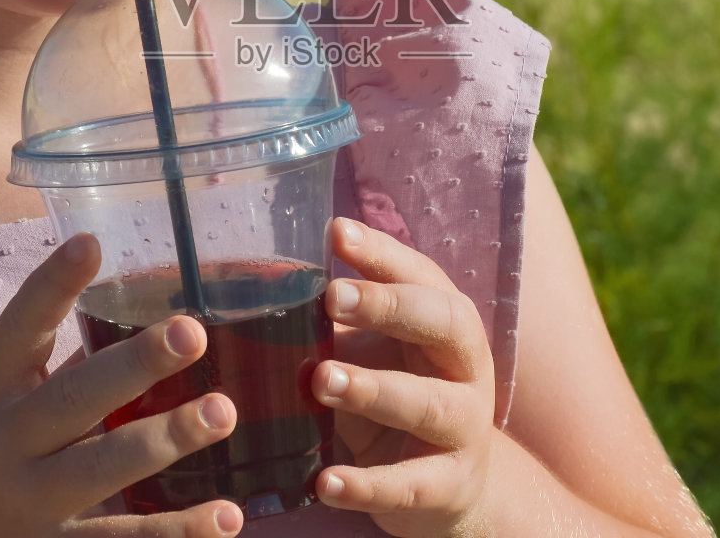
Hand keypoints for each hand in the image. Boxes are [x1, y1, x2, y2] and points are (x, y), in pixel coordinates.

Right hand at [0, 233, 245, 537]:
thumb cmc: (17, 454)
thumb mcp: (25, 403)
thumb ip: (83, 365)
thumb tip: (175, 308)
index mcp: (2, 391)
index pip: (18, 330)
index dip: (50, 286)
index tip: (90, 242)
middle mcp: (12, 442)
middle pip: (71, 399)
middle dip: (133, 365)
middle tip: (192, 333)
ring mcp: (35, 501)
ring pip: (100, 469)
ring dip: (165, 439)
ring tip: (223, 412)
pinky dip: (179, 531)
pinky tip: (228, 516)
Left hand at [311, 218, 497, 537]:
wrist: (451, 486)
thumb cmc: (398, 395)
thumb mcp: (372, 351)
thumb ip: (335, 319)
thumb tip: (254, 281)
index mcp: (446, 321)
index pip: (420, 276)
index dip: (381, 254)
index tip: (337, 232)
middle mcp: (465, 366)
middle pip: (443, 323)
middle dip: (388, 306)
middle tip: (331, 296)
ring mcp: (463, 427)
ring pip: (428, 404)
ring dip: (374, 389)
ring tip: (321, 381)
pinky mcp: (448, 485)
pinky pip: (410, 484)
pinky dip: (368, 485)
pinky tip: (325, 482)